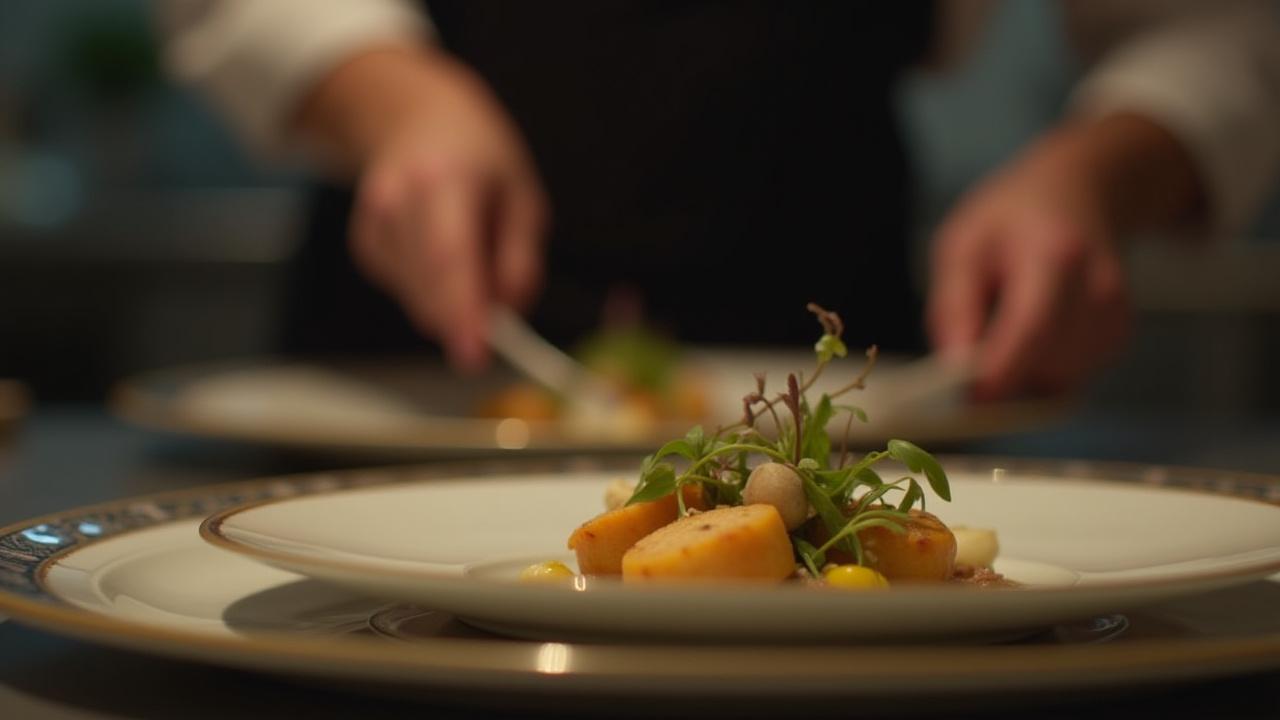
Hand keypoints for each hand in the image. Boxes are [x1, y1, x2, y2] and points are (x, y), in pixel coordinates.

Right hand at [299, 48, 547, 369]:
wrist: (414, 116)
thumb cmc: (480, 157)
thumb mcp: (523, 195)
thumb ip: (521, 257)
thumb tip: (508, 311)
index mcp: (446, 178)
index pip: (448, 256)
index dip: (460, 310)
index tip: (474, 353)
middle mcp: (399, 199)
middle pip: (426, 285)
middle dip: (463, 321)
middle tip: (496, 329)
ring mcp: (374, 222)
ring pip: (418, 299)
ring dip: (452, 302)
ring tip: (472, 251)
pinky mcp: (365, 244)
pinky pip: (407, 292)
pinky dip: (432, 289)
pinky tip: (439, 249)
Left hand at [928, 126, 1132, 400]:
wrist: (1079, 192)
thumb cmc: (1009, 220)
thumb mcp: (962, 245)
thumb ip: (954, 306)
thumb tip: (953, 369)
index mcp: (1056, 256)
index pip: (1032, 330)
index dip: (998, 373)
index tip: (965, 399)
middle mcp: (1099, 290)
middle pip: (1048, 366)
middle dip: (1001, 378)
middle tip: (965, 360)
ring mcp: (1116, 316)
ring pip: (1058, 381)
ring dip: (1019, 375)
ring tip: (1001, 326)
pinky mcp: (1117, 337)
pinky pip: (1069, 378)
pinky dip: (1039, 371)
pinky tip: (1028, 332)